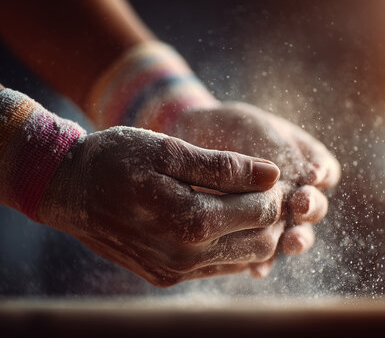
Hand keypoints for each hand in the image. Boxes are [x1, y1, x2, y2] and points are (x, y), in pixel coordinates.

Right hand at [36, 127, 314, 286]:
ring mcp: (176, 271)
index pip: (261, 211)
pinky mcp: (167, 277)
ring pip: (246, 259)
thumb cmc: (117, 160)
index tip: (264, 173)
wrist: (69, 190)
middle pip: (261, 241)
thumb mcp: (170, 151)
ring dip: (254, 232)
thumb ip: (224, 166)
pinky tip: (220, 220)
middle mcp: (186, 256)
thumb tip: (271, 173)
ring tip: (240, 203)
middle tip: (256, 188)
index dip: (272, 190)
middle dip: (268, 213)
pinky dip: (231, 245)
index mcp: (190, 220)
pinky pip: (220, 267)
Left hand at [157, 101, 337, 264]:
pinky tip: (258, 268)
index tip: (310, 177)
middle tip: (300, 206)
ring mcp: (276, 215)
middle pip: (315, 207)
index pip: (325, 173)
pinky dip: (263, 261)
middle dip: (311, 209)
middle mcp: (295, 191)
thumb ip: (282, 152)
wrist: (191, 139)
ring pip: (295, 233)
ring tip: (290, 242)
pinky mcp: (253, 235)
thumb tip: (312, 179)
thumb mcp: (256, 130)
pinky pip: (264, 253)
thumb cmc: (228, 129)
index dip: (322, 177)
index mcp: (304, 160)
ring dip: (297, 239)